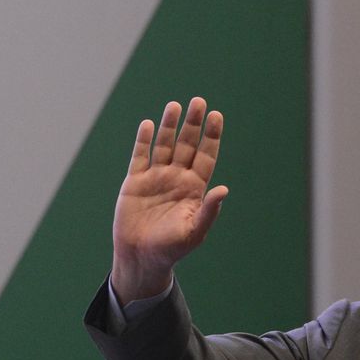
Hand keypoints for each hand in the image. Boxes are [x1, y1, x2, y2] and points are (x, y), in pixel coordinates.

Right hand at [111, 97, 227, 303]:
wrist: (141, 257)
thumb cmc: (172, 248)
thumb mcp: (195, 231)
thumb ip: (209, 210)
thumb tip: (224, 189)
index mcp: (195, 188)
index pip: (205, 156)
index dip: (211, 136)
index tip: (217, 116)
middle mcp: (177, 178)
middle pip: (187, 145)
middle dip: (193, 124)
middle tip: (199, 102)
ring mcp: (156, 177)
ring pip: (164, 145)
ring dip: (169, 126)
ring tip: (175, 105)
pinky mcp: (135, 182)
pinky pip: (140, 156)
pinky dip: (143, 141)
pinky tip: (147, 124)